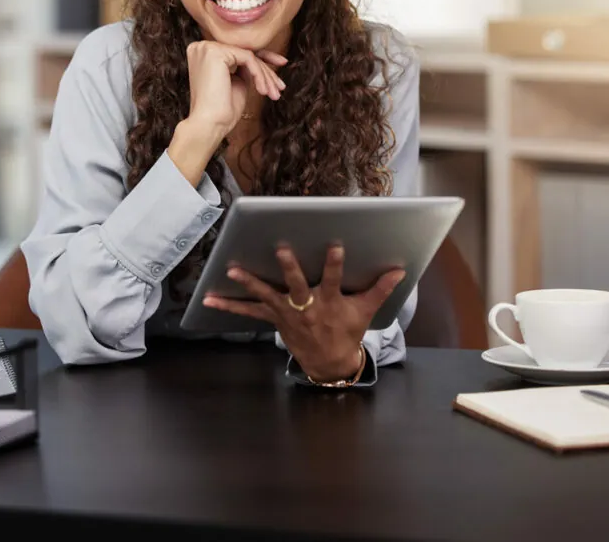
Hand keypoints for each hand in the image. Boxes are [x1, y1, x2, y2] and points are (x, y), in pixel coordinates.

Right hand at [184, 41, 286, 135]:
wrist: (209, 124)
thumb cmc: (221, 110)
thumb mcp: (235, 82)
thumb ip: (243, 67)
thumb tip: (260, 58)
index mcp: (203, 54)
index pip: (238, 52)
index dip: (261, 60)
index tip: (279, 67)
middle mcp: (202, 47)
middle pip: (244, 52)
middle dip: (267, 69)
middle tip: (280, 86)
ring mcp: (208, 48)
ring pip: (248, 55)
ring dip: (265, 76)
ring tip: (274, 93)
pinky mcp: (216, 53)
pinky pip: (248, 58)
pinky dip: (259, 75)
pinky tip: (263, 91)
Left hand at [203, 245, 405, 382]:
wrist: (329, 362)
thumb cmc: (346, 331)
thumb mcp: (364, 311)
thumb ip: (380, 289)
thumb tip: (400, 270)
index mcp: (329, 302)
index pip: (333, 280)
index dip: (333, 264)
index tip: (335, 246)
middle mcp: (305, 307)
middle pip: (296, 285)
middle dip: (289, 268)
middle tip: (280, 250)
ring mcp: (286, 313)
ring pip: (266, 295)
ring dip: (249, 282)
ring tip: (232, 269)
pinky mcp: (273, 318)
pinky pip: (248, 312)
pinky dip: (228, 305)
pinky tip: (208, 299)